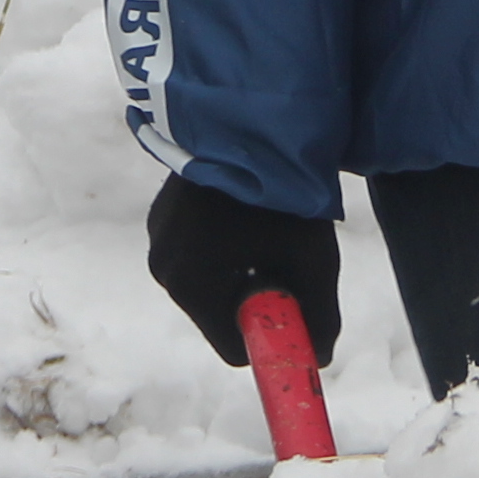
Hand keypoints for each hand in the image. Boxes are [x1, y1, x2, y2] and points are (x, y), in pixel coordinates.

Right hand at [146, 176, 342, 369]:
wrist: (249, 118)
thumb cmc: (282, 194)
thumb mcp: (313, 261)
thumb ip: (319, 318)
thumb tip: (320, 358)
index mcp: (190, 287)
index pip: (233, 347)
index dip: (271, 334)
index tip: (299, 308)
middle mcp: (164, 267)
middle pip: (221, 313)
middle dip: (258, 297)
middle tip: (290, 257)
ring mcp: (158, 236)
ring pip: (212, 281)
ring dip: (244, 267)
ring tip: (269, 225)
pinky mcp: (163, 212)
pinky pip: (200, 251)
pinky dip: (227, 244)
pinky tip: (248, 210)